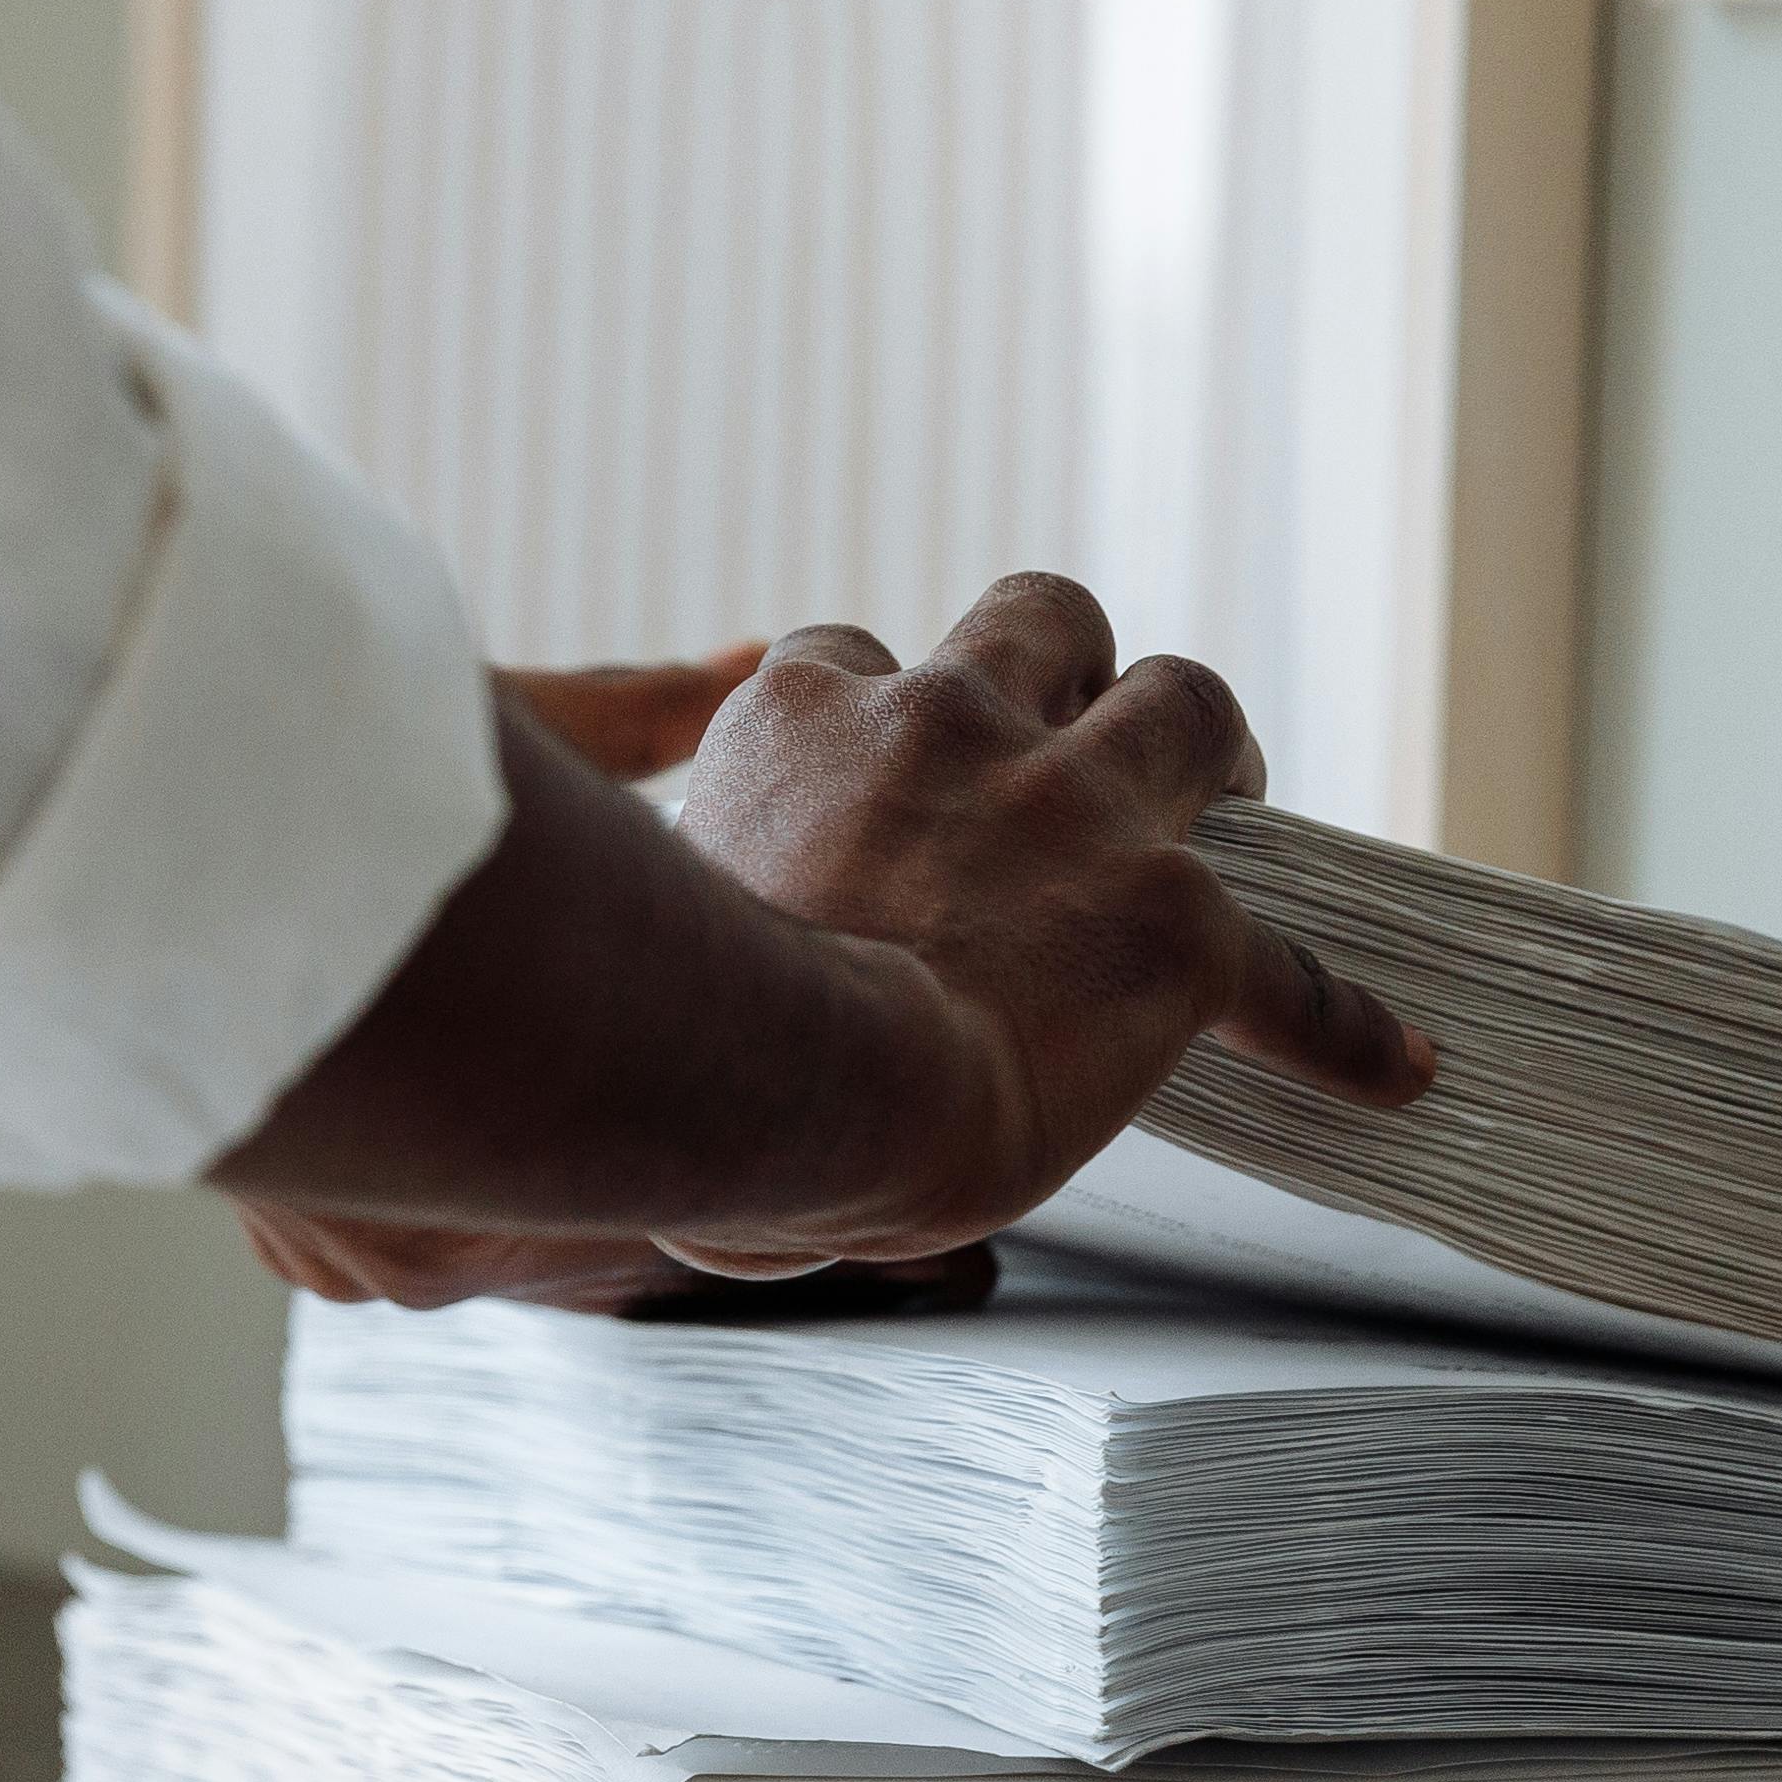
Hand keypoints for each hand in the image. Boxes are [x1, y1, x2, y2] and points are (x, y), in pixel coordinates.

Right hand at [209, 589, 1424, 1307]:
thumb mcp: (583, 940)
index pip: (837, 669)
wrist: (778, 1089)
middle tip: (1077, 737)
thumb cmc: (649, 1051)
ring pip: (1178, 704)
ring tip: (1223, 796)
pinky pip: (1294, 970)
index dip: (869, 715)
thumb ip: (548, 954)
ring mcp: (1072, 812)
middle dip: (1052, 659)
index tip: (874, 768)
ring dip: (1197, 741)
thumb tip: (384, 1160)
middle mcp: (944, 727)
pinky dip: (1345, 1022)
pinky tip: (1398, 1067)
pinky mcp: (1174, 924)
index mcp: (798, 727)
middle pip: (1027, 620)